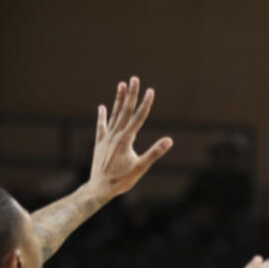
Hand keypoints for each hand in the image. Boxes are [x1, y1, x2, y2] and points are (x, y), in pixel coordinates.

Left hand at [88, 76, 173, 198]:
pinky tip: (102, 107)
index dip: (145, 104)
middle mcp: (115, 135)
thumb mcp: (140, 168)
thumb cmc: (121, 180)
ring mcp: (106, 138)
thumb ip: (154, 153)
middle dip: (131, 94)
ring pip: (114, 115)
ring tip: (121, 84)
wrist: (99, 188)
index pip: (138, 118)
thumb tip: (169, 140)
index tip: (151, 90)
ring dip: (118, 100)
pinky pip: (101, 127)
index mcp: (126, 140)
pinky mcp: (100, 143)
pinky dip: (102, 116)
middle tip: (134, 79)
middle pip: (125, 111)